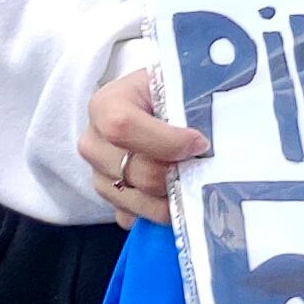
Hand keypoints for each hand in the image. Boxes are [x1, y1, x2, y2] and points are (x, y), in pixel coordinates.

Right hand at [81, 66, 206, 227]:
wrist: (158, 104)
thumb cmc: (173, 93)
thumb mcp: (181, 86)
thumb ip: (193, 105)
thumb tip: (210, 140)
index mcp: (107, 105)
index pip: (122, 127)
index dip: (166, 141)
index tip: (200, 143)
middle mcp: (94, 141)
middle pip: (134, 171)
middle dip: (176, 174)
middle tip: (202, 165)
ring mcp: (97, 174)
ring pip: (135, 200)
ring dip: (171, 197)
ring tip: (193, 181)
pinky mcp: (110, 198)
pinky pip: (134, 217)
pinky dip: (159, 211)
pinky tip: (176, 195)